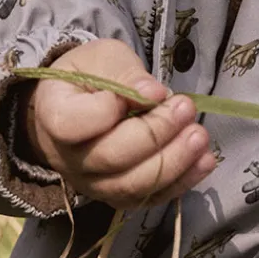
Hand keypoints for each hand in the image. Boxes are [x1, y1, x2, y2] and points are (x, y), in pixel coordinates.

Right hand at [20, 39, 215, 208]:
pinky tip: (204, 161)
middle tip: (186, 108)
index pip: (72, 124)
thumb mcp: (104, 58)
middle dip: (156, 134)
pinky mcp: (118, 195)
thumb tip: (154, 94)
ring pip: (131, 186)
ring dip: (173, 162)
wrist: (82, 104)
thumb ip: (125, 73)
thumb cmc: (91, 76)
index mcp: (54, 114)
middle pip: (110, 158)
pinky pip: (148, 198)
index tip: (142, 91)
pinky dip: (180, 182)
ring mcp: (92, 183)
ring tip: (199, 135)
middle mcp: (68, 158)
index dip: (107, 111)